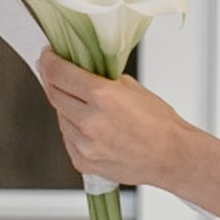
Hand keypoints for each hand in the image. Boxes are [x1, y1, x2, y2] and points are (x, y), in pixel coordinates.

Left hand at [38, 55, 189, 193]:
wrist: (171, 156)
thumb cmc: (159, 124)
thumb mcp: (133, 88)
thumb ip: (103, 79)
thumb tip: (83, 70)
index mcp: (103, 97)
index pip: (59, 73)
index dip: (49, 61)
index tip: (48, 57)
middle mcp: (90, 121)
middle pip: (54, 94)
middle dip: (53, 81)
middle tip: (56, 74)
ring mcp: (85, 145)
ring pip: (60, 117)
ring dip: (66, 108)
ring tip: (85, 106)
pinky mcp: (83, 162)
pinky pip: (68, 139)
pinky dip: (74, 130)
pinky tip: (90, 127)